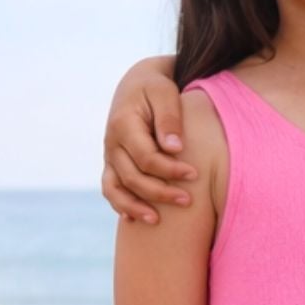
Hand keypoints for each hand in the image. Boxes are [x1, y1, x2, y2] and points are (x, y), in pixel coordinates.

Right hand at [101, 57, 193, 223]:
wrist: (138, 84)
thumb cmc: (157, 88)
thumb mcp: (165, 93)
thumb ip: (169, 119)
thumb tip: (174, 148)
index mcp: (123, 124)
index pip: (146, 157)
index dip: (169, 170)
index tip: (195, 175)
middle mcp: (112, 142)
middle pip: (132, 176)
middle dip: (159, 192)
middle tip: (188, 201)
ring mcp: (110, 155)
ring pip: (115, 187)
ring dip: (135, 206)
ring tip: (156, 221)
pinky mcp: (113, 163)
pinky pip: (110, 188)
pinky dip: (119, 204)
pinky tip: (134, 220)